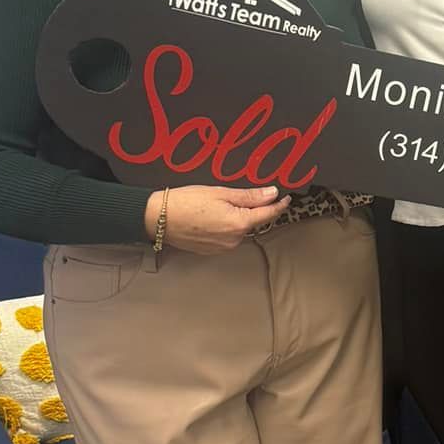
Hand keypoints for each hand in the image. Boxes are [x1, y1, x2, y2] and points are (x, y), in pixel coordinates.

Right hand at [144, 185, 289, 253]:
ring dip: (236, 218)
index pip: (268, 214)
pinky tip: (210, 217)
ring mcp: (223, 248)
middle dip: (251, 209)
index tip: (286, 198)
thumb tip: (272, 194)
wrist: (158, 218)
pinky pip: (226, 237)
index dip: (279, 205)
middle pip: (252, 222)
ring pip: (239, 230)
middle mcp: (234, 240)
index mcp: (239, 224)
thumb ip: (249, 196)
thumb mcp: (220, 193)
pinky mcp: (212, 251)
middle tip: (237, 195)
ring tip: (216, 205)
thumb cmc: (186, 202)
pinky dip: (224, 226)